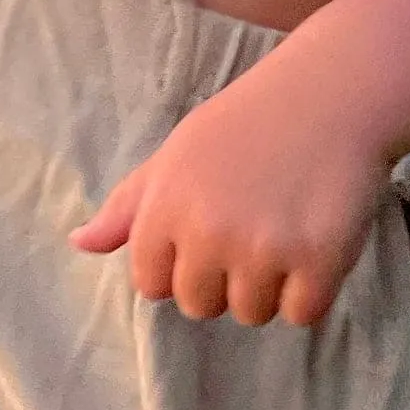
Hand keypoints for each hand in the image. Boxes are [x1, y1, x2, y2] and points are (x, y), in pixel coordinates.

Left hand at [72, 59, 389, 327]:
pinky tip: (316, 241)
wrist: (331, 94)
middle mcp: (206, 233)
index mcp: (164, 209)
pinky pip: (302, 314)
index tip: (209, 232)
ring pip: (251, 314)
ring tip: (286, 229)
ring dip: (270, 286)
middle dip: (224, 279)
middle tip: (253, 228)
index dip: (181, 265)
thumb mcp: (174, 156)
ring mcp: (263, 249)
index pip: (152, 286)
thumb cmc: (246, 125)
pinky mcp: (317, 260)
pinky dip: (312, 291)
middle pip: (200, 306)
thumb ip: (127, 208)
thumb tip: (79, 244)